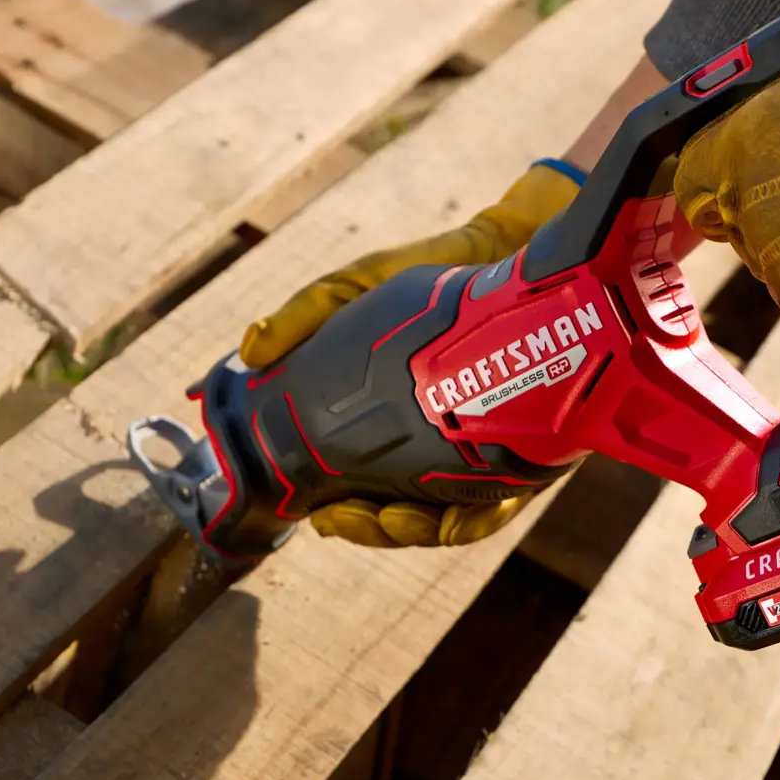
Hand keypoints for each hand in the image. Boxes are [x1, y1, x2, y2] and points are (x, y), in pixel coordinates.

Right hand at [239, 161, 582, 547]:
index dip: (344, 512)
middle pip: (405, 515)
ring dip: (414, 533)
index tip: (315, 513)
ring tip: (390, 520)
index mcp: (402, 425)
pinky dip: (469, 518)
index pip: (367, 487)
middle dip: (372, 530)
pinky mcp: (532, 448)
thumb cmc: (433, 270)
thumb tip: (247, 352)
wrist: (511, 246)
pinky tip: (444, 513)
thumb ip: (307, 314)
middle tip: (343, 519)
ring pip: (449, 521)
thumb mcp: (359, 286)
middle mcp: (446, 445)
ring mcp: (488, 449)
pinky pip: (500, 505)